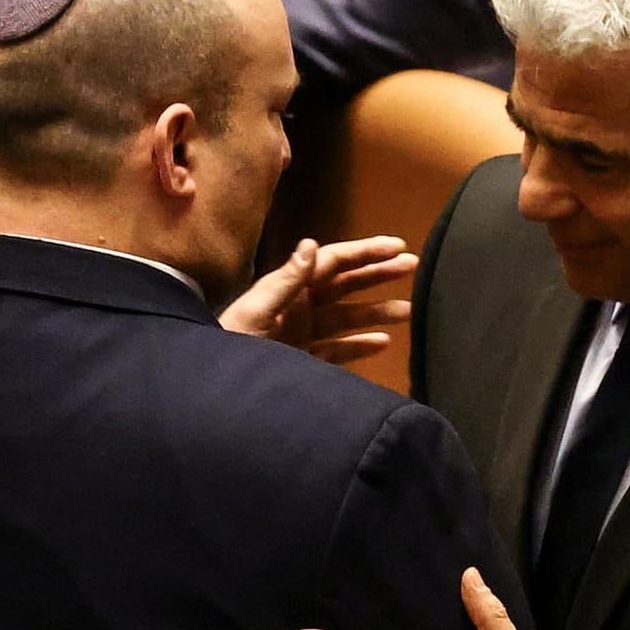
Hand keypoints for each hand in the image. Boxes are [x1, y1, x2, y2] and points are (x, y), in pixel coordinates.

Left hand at [219, 237, 416, 364]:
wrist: (216, 384)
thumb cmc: (231, 342)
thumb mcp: (257, 309)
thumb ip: (286, 280)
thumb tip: (311, 244)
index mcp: (291, 287)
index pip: (334, 261)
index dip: (365, 252)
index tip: (397, 246)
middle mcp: (301, 306)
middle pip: (347, 285)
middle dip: (379, 275)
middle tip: (413, 266)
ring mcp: (305, 333)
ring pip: (348, 318)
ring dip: (377, 312)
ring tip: (408, 311)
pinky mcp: (305, 359)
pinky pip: (338, 350)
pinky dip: (360, 346)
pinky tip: (382, 343)